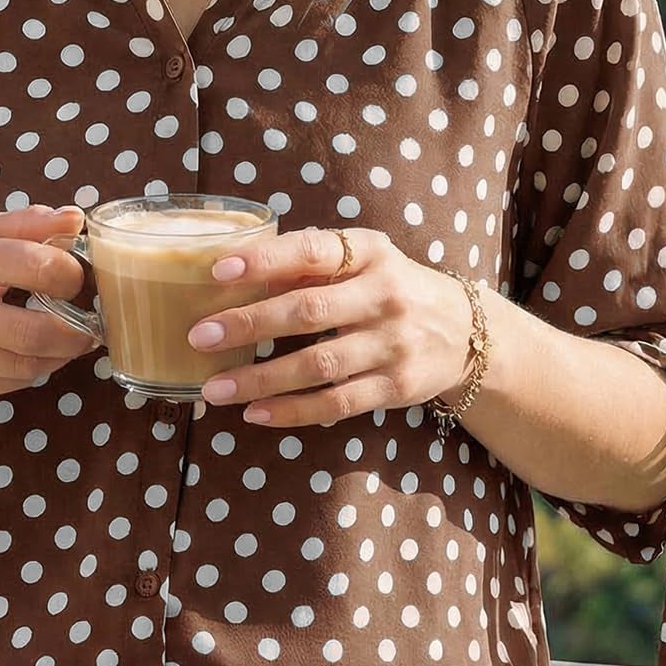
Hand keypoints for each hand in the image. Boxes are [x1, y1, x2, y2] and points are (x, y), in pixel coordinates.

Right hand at [0, 205, 96, 408]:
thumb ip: (27, 224)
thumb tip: (76, 220)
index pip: (33, 265)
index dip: (70, 274)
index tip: (76, 278)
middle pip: (31, 331)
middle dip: (75, 332)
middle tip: (90, 326)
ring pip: (25, 366)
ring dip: (60, 355)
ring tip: (69, 341)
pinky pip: (10, 385)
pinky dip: (34, 372)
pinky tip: (36, 356)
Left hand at [187, 226, 473, 426]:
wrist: (466, 332)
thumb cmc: (390, 289)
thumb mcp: (363, 260)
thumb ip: (310, 263)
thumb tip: (233, 269)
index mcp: (369, 253)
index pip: (313, 252)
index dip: (265, 261)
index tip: (218, 271)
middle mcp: (384, 295)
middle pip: (308, 312)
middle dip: (249, 325)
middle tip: (200, 337)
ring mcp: (393, 344)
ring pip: (318, 366)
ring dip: (261, 379)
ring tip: (214, 389)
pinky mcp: (396, 386)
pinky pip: (336, 403)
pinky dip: (292, 411)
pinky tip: (254, 413)